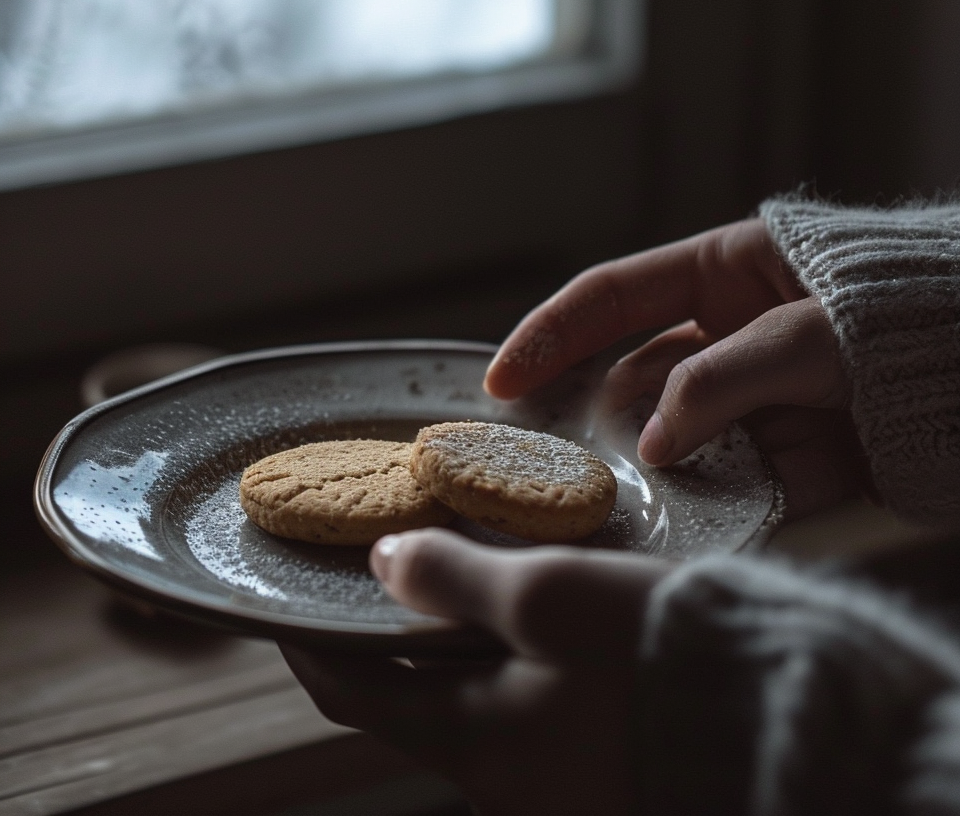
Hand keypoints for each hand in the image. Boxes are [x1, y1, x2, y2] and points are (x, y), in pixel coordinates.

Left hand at [282, 528, 672, 815]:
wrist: (779, 726)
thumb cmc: (658, 654)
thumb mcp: (549, 596)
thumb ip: (456, 577)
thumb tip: (384, 561)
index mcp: (474, 744)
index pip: (349, 693)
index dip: (309, 642)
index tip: (289, 599)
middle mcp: (500, 785)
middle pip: (410, 700)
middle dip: (385, 639)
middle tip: (378, 571)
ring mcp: (551, 790)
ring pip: (470, 706)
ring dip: (451, 647)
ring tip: (455, 576)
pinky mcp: (596, 780)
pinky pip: (523, 718)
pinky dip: (505, 667)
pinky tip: (530, 620)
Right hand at [485, 219, 862, 518]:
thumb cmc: (911, 315)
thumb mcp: (814, 332)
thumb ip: (726, 378)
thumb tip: (657, 441)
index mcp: (727, 272)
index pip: (611, 297)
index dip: (549, 335)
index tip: (497, 382)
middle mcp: (733, 334)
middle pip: (643, 379)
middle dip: (613, 423)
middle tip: (568, 473)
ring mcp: (764, 397)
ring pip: (689, 440)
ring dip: (673, 474)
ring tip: (646, 507)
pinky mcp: (798, 453)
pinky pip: (744, 481)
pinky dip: (729, 504)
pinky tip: (711, 525)